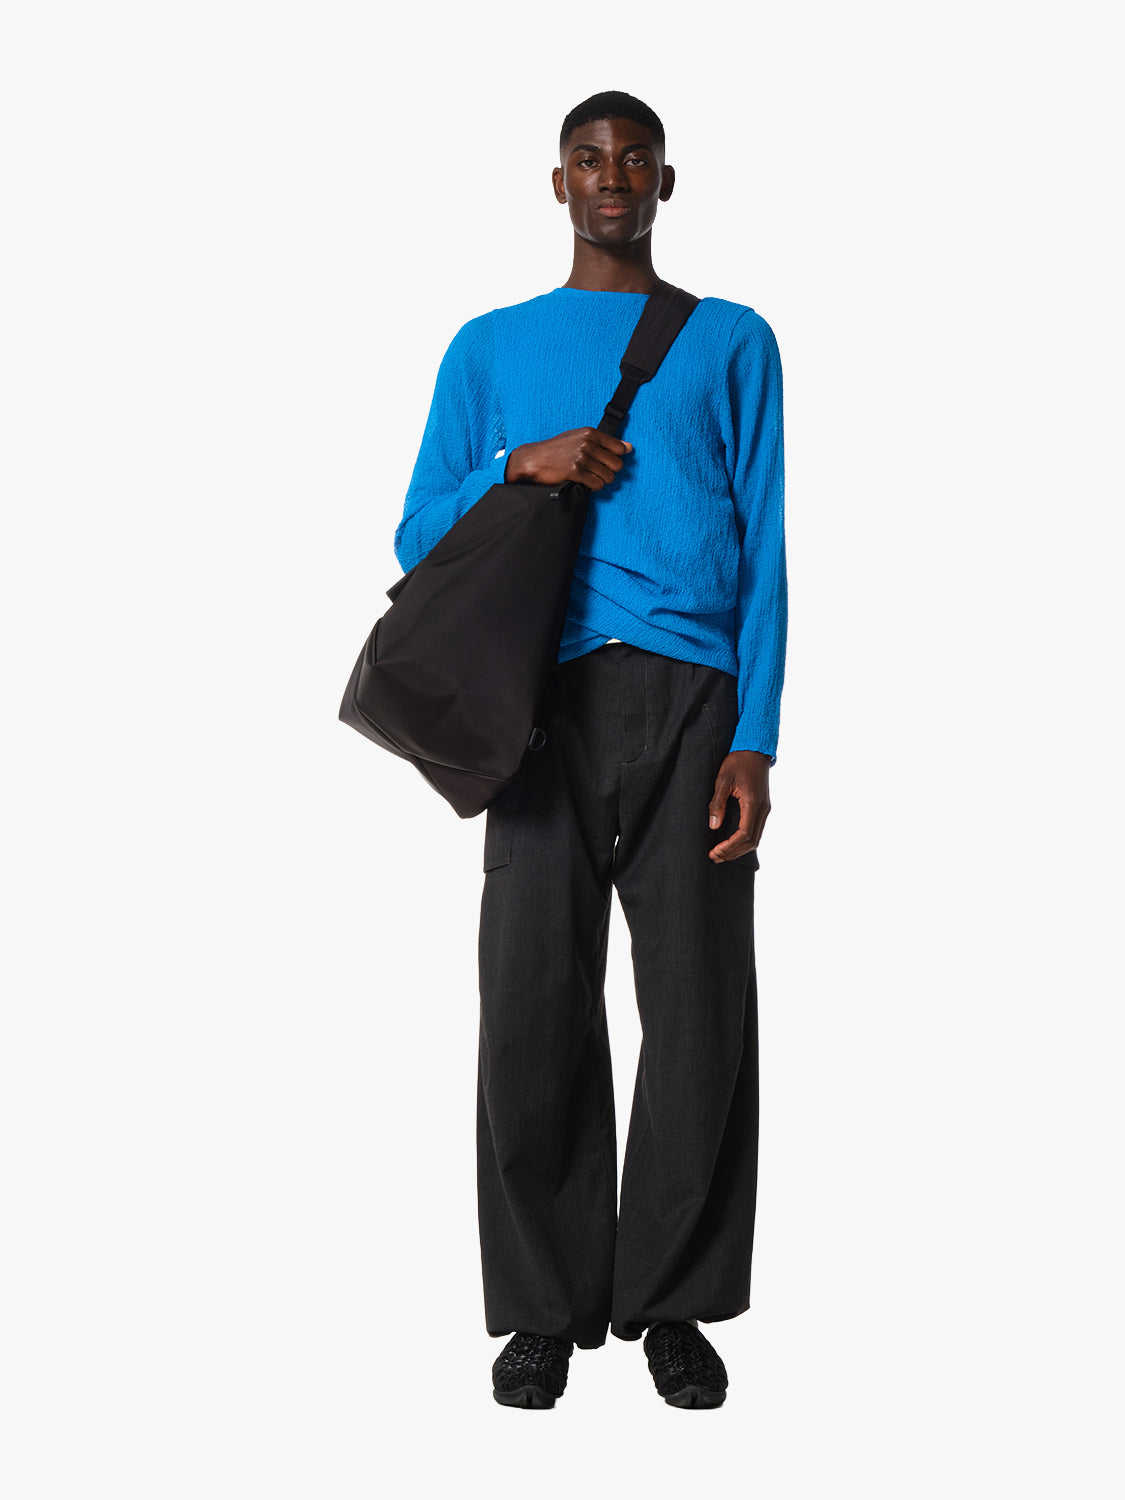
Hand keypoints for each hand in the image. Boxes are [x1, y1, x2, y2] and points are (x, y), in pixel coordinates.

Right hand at [505, 429, 632, 489]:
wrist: (533, 459)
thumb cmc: (556, 449)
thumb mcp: (579, 438)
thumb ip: (604, 442)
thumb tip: (629, 447)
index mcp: (590, 433)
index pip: (620, 448)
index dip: (615, 458)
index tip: (605, 461)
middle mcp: (587, 444)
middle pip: (617, 464)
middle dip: (609, 471)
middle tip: (597, 471)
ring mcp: (581, 458)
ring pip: (609, 477)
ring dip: (601, 480)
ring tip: (590, 477)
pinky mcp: (575, 472)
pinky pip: (597, 485)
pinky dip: (594, 487)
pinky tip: (585, 483)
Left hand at [707, 750, 769, 862]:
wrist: (754, 749)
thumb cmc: (738, 761)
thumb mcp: (722, 779)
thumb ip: (717, 803)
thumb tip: (713, 826)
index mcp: (753, 803)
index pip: (744, 834)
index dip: (730, 847)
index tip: (715, 852)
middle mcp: (762, 809)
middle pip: (752, 841)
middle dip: (733, 852)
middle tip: (714, 857)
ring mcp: (764, 809)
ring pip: (756, 838)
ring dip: (739, 849)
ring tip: (721, 853)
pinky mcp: (762, 807)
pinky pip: (756, 830)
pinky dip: (744, 841)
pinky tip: (731, 843)